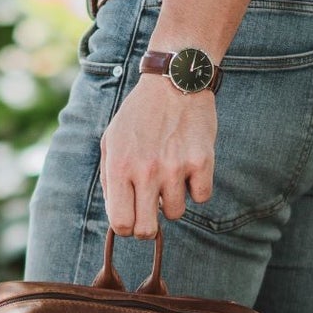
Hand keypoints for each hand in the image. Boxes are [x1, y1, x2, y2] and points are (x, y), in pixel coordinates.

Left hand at [100, 73, 215, 236]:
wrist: (173, 83)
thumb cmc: (139, 114)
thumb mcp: (111, 140)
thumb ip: (109, 179)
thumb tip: (116, 216)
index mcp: (120, 167)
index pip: (121, 223)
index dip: (126, 228)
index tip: (131, 219)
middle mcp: (147, 171)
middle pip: (147, 230)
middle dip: (147, 227)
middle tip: (151, 212)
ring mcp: (176, 167)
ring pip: (176, 213)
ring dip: (173, 200)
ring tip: (170, 175)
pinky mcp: (202, 162)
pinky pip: (202, 197)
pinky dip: (197, 187)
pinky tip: (189, 167)